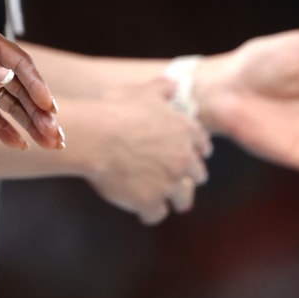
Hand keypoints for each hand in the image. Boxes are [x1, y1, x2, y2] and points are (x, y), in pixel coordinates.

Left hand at [0, 12, 62, 149]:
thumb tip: (5, 76)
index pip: (21, 66)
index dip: (37, 86)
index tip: (49, 107)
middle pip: (22, 90)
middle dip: (40, 112)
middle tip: (56, 136)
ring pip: (11, 106)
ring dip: (30, 123)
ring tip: (51, 143)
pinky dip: (4, 130)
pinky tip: (20, 144)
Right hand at [75, 78, 212, 224]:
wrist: (95, 137)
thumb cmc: (115, 110)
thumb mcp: (141, 91)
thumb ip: (162, 87)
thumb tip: (175, 83)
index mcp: (186, 131)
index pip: (203, 146)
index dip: (193, 149)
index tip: (183, 152)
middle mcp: (184, 159)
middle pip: (197, 175)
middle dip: (185, 175)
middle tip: (169, 175)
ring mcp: (170, 183)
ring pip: (183, 199)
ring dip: (172, 198)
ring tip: (157, 196)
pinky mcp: (152, 201)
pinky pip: (157, 214)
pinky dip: (149, 212)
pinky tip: (140, 208)